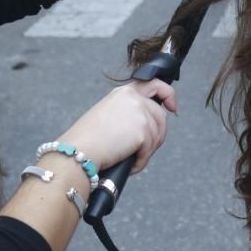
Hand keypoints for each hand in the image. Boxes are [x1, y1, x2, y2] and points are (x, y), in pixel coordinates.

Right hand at [59, 79, 176, 174]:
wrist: (78, 151)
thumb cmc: (86, 139)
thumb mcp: (108, 115)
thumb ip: (128, 113)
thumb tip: (146, 125)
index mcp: (124, 93)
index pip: (155, 85)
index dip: (169, 95)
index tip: (173, 107)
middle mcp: (134, 98)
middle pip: (160, 116)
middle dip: (158, 135)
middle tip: (146, 149)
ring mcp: (140, 113)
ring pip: (158, 135)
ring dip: (147, 151)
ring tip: (131, 159)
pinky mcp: (143, 131)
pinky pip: (149, 150)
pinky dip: (141, 161)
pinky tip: (131, 166)